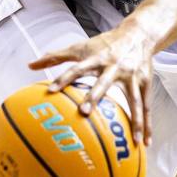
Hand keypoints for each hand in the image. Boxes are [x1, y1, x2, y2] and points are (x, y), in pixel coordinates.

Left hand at [29, 28, 154, 145]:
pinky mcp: (145, 83)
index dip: (63, 78)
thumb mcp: (80, 47)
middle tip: (84, 113)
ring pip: (134, 100)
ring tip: (133, 141)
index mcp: (96, 59)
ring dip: (134, 120)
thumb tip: (30, 65)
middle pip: (103, 83)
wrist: (137, 34)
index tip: (51, 90)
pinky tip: (145, 143)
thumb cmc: (104, 44)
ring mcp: (132, 77)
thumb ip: (55, 56)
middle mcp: (114, 67)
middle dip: (95, 97)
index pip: (76, 68)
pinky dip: (146, 125)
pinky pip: (146, 107)